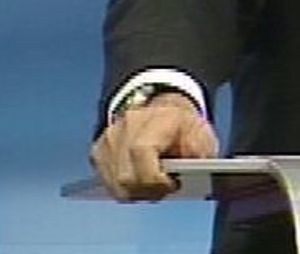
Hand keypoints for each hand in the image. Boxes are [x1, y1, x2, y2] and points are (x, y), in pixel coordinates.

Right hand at [91, 92, 218, 200]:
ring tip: (155, 185)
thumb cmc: (182, 124)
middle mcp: (126, 127)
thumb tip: (192, 174)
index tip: (172, 184)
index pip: (141, 152)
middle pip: (127, 177)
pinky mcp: (98, 152)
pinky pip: (109, 182)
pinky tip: (141, 181)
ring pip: (116, 185)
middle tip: (165, 188)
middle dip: (149, 190)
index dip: (155, 178)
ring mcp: (108, 140)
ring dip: (137, 192)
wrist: (161, 106)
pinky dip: (126, 188)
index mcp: (155, 118)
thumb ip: (199, 153)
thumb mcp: (202, 133)